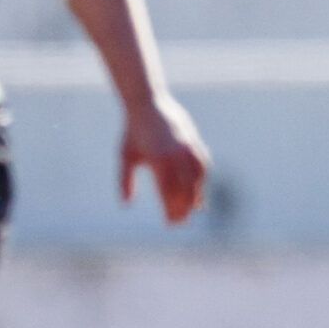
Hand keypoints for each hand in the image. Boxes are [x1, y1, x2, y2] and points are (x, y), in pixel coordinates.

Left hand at [120, 93, 210, 222]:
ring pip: (196, 177)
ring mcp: (187, 147)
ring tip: (194, 209)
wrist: (147, 104)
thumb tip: (126, 204)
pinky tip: (200, 188)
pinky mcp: (193, 141)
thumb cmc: (133, 133)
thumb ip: (125, 181)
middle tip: (180, 222)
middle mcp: (175, 155)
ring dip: (196, 195)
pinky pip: (202, 163)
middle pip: (183, 188)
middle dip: (183, 207)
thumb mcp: (126, 157)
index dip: (170, 209)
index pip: (167, 192)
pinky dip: (203, 178)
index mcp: (157, 160)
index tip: (170, 223)